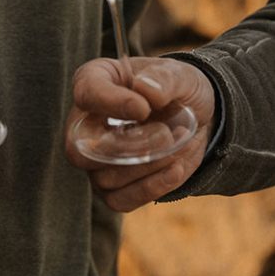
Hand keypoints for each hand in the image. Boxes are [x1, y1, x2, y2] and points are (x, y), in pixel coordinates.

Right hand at [66, 56, 214, 211]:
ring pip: (105, 178)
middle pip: (78, 149)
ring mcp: (96, 160)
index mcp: (95, 82)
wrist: (196, 118)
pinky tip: (176, 169)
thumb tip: (146, 90)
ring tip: (180, 143)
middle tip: (164, 135)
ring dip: (149, 165)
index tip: (144, 108)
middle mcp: (86, 123)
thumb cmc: (178, 89)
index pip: (87, 94)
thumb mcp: (180, 75)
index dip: (112, 103)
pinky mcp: (113, 188)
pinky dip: (152, 188)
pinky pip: (120, 200)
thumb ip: (164, 79)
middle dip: (123, 148)